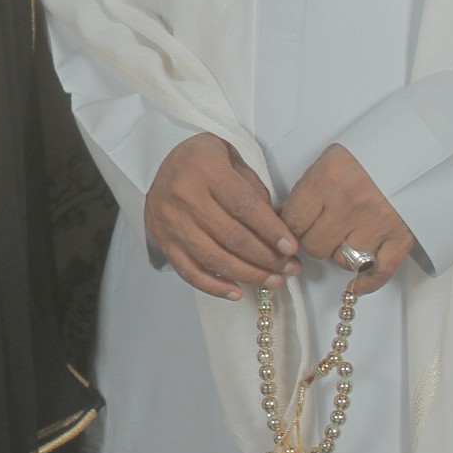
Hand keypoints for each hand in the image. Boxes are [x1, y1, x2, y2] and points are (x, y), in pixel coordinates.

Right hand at [145, 133, 300, 299]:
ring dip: (247, 274)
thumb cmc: (205, 160)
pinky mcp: (163, 241)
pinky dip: (214, 286)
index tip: (291, 247)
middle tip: (289, 268)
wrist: (161, 163)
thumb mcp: (233, 159)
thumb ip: (254, 190)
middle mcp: (184, 194)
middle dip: (266, 257)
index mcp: (205, 168)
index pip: (243, 205)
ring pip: (213, 257)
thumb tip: (276, 231)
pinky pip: (188, 271)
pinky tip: (237, 292)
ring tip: (273, 281)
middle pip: (231, 235)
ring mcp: (171, 221)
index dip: (269, 229)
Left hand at [281, 143, 414, 293]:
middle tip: (320, 230)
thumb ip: (306, 191)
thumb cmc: (366, 156)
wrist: (415, 151)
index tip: (294, 227)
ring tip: (346, 237)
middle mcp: (350, 205)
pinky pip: (378, 272)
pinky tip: (358, 283)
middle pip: (315, 246)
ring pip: (342, 261)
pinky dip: (367, 282)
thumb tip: (283, 219)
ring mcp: (377, 224)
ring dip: (340, 254)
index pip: (293, 221)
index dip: (288, 228)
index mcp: (328, 180)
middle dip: (313, 241)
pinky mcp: (401, 238)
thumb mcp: (328, 160)